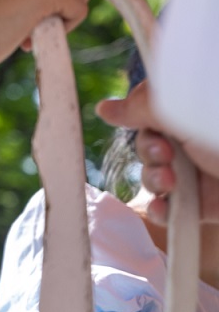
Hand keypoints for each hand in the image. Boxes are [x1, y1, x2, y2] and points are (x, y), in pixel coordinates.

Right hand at [96, 82, 218, 223]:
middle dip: (149, 150)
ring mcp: (202, 170)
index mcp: (195, 105)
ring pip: (155, 173)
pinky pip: (168, 207)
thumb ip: (143, 106)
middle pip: (149, 139)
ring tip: (171, 183)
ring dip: (154, 179)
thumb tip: (105, 108)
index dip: (141, 112)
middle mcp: (197, 135)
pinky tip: (165, 209)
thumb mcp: (186, 109)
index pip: (153, 102)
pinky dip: (162, 210)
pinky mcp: (205, 203)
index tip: (146, 120)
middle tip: (166, 154)